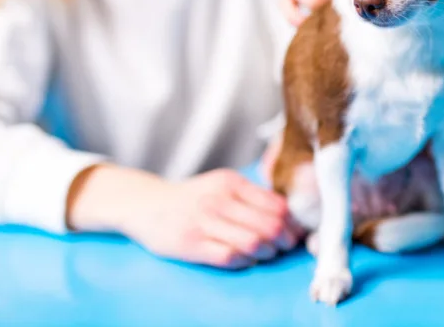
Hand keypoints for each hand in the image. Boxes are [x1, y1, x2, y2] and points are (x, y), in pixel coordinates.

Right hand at [68, 165, 301, 269]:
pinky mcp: (191, 244)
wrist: (147, 205)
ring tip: (268, 254)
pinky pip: (230, 257)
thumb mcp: (222, 185)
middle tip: (285, 247)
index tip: (296, 231)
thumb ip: (250, 196)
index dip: (292, 222)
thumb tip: (288, 215)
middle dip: (284, 240)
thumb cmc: (193, 198)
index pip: (276, 204)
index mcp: (231, 183)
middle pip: (269, 225)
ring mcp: (204, 222)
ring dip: (268, 253)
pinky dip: (245, 261)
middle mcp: (219, 200)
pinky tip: (247, 259)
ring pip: (253, 242)